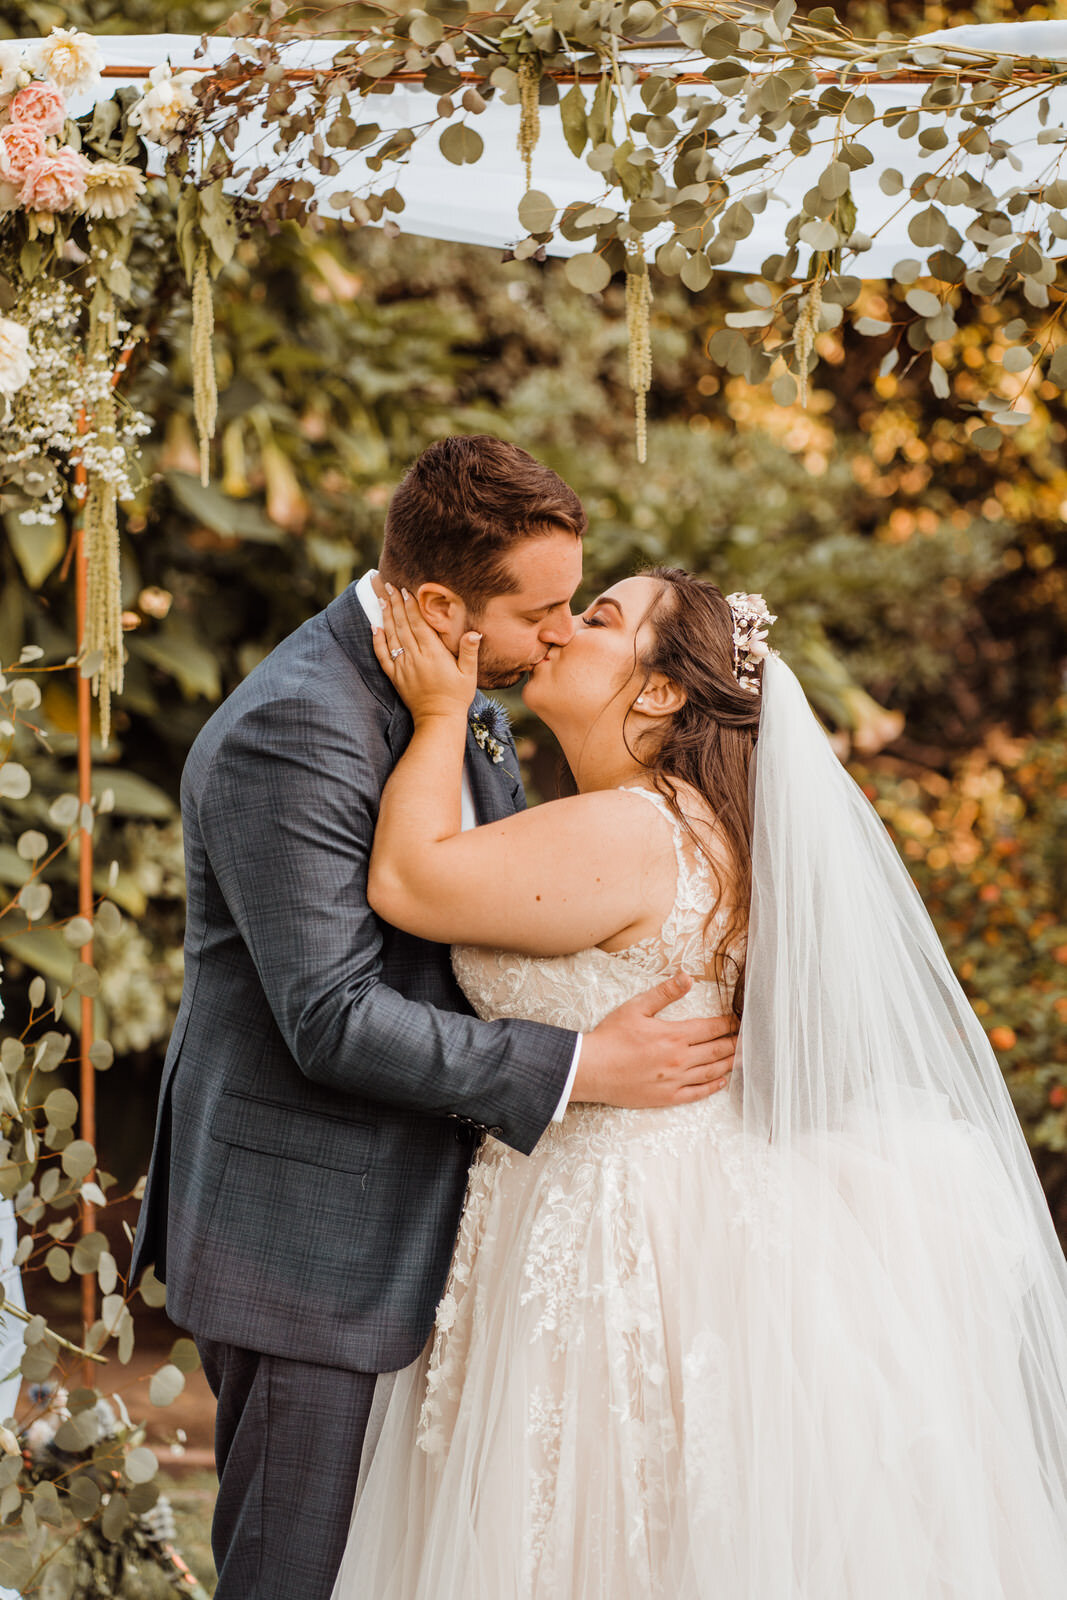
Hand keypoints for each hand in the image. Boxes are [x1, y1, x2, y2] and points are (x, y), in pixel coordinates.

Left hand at [371, 584, 480, 720]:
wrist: (438, 719)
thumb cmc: (457, 697)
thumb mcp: (469, 674)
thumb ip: (470, 651)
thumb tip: (475, 632)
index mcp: (433, 654)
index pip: (419, 624)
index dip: (411, 606)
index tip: (405, 591)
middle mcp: (415, 658)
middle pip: (403, 625)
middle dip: (395, 604)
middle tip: (389, 586)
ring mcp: (403, 667)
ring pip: (392, 636)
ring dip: (386, 616)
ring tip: (381, 599)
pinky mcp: (395, 677)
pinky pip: (383, 656)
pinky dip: (377, 641)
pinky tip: (374, 627)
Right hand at [574, 972, 736, 1108]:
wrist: (592, 1069)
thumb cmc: (611, 1037)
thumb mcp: (636, 1007)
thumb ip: (665, 993)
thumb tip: (687, 977)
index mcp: (674, 1035)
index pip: (712, 1028)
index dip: (729, 1023)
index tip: (740, 1020)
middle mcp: (680, 1059)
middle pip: (717, 1050)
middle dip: (735, 1043)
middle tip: (749, 1039)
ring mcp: (675, 1080)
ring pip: (711, 1071)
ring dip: (730, 1063)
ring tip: (743, 1057)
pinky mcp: (667, 1096)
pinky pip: (697, 1093)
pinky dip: (712, 1087)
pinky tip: (721, 1081)